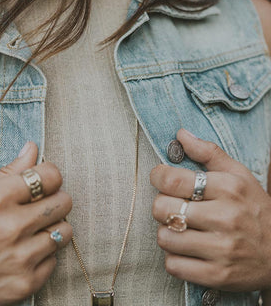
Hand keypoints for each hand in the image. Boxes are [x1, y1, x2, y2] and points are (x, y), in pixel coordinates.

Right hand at [0, 142, 72, 305]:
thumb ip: (9, 170)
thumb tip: (33, 148)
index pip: (51, 176)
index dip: (51, 175)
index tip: (46, 180)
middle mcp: (11, 226)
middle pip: (64, 202)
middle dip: (56, 200)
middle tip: (42, 205)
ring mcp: (20, 257)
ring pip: (65, 231)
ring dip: (53, 228)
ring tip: (35, 230)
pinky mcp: (26, 283)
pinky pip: (55, 259)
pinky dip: (44, 255)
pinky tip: (26, 253)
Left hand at [151, 130, 270, 291]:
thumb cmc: (254, 208)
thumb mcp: (238, 174)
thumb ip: (208, 152)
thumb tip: (181, 134)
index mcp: (227, 188)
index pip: (172, 180)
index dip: (157, 176)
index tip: (160, 177)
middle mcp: (224, 218)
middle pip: (162, 209)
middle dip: (161, 206)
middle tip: (172, 206)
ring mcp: (221, 250)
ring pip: (164, 238)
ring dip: (167, 232)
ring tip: (181, 228)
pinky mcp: (217, 276)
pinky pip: (173, 266)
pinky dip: (174, 258)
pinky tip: (186, 250)